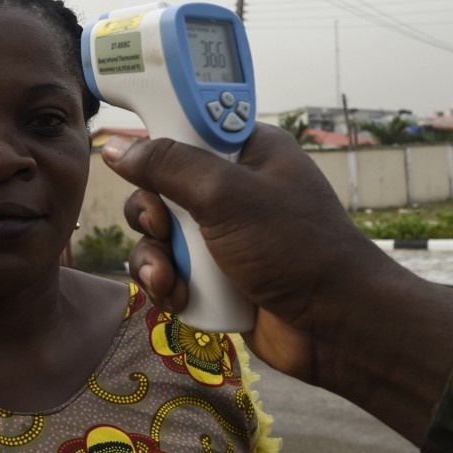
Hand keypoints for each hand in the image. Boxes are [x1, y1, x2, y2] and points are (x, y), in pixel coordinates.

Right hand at [100, 124, 388, 383]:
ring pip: (159, 233)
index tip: (127, 153)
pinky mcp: (216, 275)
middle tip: (162, 228)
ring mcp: (224, 234)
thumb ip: (168, 166)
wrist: (335, 326)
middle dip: (151, 214)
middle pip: (161, 185)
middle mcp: (233, 188)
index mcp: (247, 150)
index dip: (155, 139)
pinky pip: (171, 269)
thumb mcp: (227, 195)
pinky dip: (167, 284)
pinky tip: (179, 297)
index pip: (187, 126)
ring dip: (154, 258)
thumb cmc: (295, 247)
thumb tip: (117, 147)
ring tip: (168, 279)